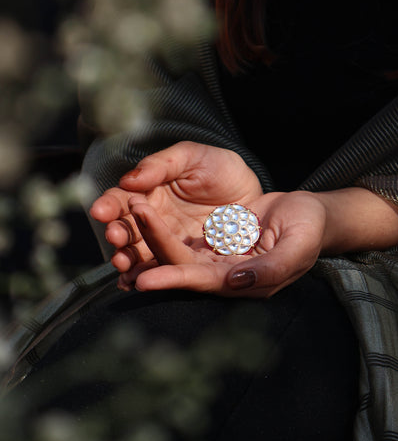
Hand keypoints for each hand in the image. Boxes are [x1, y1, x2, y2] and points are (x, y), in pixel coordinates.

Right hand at [90, 141, 262, 272]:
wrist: (252, 194)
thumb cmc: (219, 168)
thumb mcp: (192, 157)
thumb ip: (161, 165)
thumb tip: (128, 180)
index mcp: (149, 192)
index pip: (122, 199)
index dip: (110, 204)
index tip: (101, 211)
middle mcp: (152, 219)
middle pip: (126, 229)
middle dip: (117, 234)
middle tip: (115, 237)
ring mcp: (167, 241)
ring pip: (140, 253)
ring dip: (127, 259)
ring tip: (122, 263)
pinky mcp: (184, 260)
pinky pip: (163, 269)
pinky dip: (147, 276)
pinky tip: (134, 283)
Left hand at [119, 190, 327, 297]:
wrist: (305, 212)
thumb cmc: (308, 228)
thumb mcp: (299, 245)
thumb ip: (272, 267)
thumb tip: (235, 281)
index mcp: (245, 281)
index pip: (204, 282)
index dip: (175, 281)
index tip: (144, 280)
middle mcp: (224, 274)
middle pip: (181, 265)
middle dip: (153, 250)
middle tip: (120, 239)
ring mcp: (216, 256)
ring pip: (176, 249)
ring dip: (151, 236)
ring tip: (129, 215)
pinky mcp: (211, 240)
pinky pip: (181, 234)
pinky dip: (159, 228)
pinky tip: (138, 216)